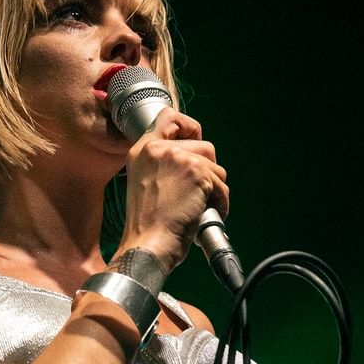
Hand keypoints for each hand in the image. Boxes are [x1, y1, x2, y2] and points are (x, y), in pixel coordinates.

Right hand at [117, 106, 228, 273]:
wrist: (148, 245)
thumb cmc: (147, 226)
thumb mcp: (144, 184)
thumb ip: (162, 166)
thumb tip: (193, 160)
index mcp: (142, 151)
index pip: (169, 117)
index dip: (188, 127)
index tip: (195, 140)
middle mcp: (158, 149)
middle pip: (203, 146)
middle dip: (207, 171)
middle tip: (197, 195)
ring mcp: (179, 159)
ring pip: (216, 166)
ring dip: (214, 190)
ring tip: (199, 208)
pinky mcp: (197, 173)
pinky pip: (222, 185)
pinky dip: (220, 203)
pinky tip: (205, 214)